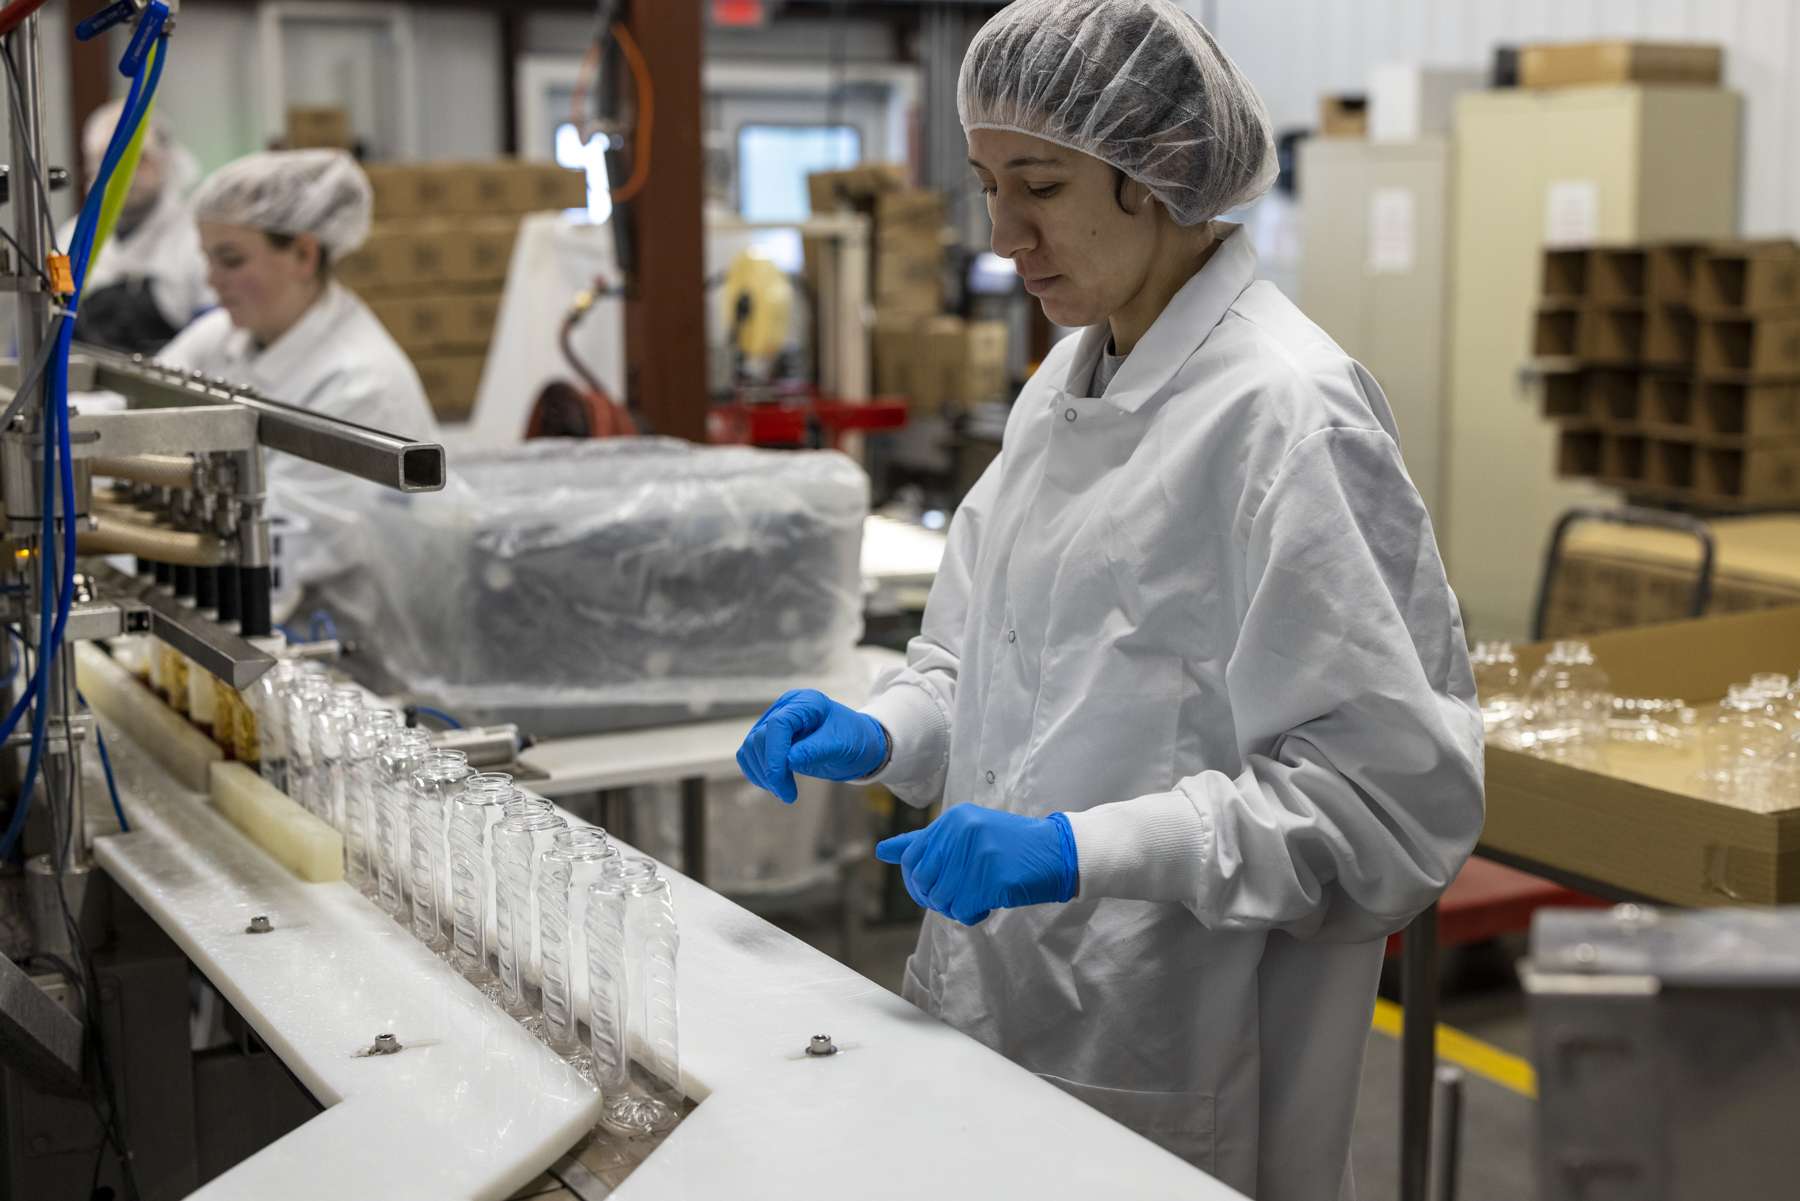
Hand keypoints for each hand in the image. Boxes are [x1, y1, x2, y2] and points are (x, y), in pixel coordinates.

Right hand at [736, 689, 888, 803]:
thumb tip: (788, 760)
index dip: (774, 755)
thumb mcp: (841, 746)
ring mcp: (776, 721)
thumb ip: (815, 750)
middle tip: (787, 794)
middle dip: (770, 770)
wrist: (859, 744)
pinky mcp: (770, 737)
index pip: (778, 725)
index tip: (780, 783)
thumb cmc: (854, 740)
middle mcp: (787, 708)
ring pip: (751, 747)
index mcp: (807, 703)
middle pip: (760, 737)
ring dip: (762, 773)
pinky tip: (774, 784)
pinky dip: (757, 772)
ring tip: (784, 790)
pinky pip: (750, 754)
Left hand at [875, 804, 1078, 925]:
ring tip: (979, 895)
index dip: (918, 883)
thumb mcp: (965, 835)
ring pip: (943, 899)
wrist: (1057, 851)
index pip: (913, 858)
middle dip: (938, 898)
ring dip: (958, 907)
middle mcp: (962, 831)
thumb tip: (882, 851)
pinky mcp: (994, 876)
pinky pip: (964, 909)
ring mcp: (978, 853)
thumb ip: (925, 843)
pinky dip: (973, 913)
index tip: (935, 890)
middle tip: (962, 895)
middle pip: (925, 882)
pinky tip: (989, 901)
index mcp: (953, 819)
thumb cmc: (1010, 846)